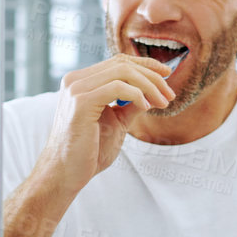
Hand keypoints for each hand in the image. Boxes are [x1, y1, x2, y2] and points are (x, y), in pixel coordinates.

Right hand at [30, 54, 175, 200]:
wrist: (66, 174)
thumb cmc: (89, 151)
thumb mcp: (117, 122)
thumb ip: (131, 105)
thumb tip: (153, 93)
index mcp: (81, 82)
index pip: (118, 62)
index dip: (145, 64)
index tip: (167, 74)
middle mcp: (75, 80)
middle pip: (122, 64)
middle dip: (152, 77)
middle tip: (170, 95)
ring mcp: (76, 89)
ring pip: (122, 71)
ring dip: (149, 85)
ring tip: (163, 102)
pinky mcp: (80, 102)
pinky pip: (117, 87)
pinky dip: (137, 94)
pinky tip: (146, 106)